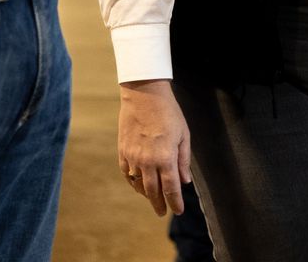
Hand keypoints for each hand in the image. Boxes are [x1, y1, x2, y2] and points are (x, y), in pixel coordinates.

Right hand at [117, 80, 190, 216]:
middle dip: (159, 204)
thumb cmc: (168, 113)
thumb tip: (184, 181)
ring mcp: (133, 157)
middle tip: (162, 212)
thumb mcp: (184, 135)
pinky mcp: (123, 151)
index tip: (178, 211)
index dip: (175, 203)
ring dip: (146, 194)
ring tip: (152, 198)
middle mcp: (148, 162)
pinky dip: (133, 181)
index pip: (171, 189)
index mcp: (166, 158)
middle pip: (153, 192)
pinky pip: (127, 173)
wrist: (144, 95)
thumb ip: (183, 160)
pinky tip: (138, 184)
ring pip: (138, 184)